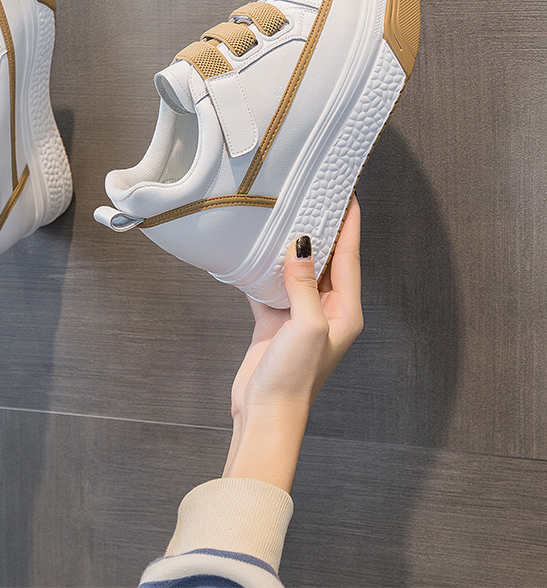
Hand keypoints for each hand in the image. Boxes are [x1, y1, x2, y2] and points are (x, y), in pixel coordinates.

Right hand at [223, 196, 362, 491]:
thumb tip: (301, 243)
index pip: (349, 256)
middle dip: (322, 228)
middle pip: (326, 260)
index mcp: (345, 311)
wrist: (265, 412)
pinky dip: (264, 269)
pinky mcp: (276, 322)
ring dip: (292, 246)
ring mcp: (300, 316)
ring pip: (298, 271)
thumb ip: (303, 283)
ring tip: (286, 214)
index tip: (348, 193)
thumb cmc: (294, 377)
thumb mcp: (306, 326)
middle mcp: (326, 310)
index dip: (349, 224)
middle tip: (315, 195)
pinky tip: (254, 250)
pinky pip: (272, 286)